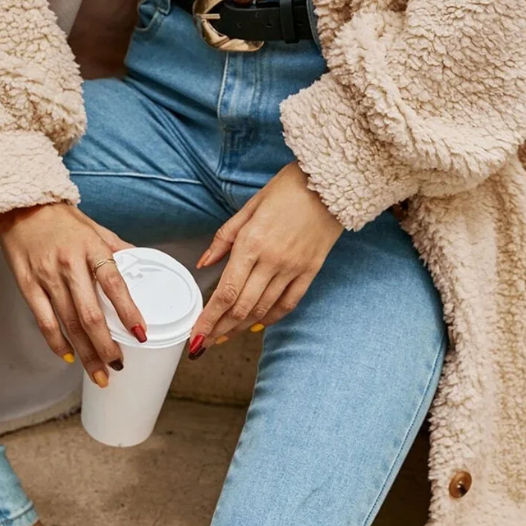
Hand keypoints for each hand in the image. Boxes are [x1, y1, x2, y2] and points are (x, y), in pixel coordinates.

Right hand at [0, 202, 147, 386]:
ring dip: (85, 353)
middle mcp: (70, 264)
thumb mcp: (95, 228)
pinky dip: (57, 343)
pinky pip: (44, 322)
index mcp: (92, 248)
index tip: (140, 334)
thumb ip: (116, 248)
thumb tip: (140, 263)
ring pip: (69, 324)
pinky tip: (70, 357)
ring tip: (99, 373)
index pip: (115, 284)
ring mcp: (47, 277)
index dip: (128, 311)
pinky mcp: (28, 286)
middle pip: (90, 314)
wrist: (20, 207)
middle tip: (118, 366)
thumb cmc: (62, 219)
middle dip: (105, 346)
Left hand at [186, 161, 342, 357]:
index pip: (226, 292)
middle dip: (220, 329)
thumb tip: (204, 263)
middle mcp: (271, 260)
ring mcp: (293, 268)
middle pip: (241, 307)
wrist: (329, 183)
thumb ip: (225, 238)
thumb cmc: (287, 189)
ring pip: (262, 310)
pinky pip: (288, 303)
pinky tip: (257, 325)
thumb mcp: (249, 206)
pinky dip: (271, 318)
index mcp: (251, 242)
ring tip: (225, 337)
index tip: (196, 335)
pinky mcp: (310, 271)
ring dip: (241, 328)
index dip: (209, 319)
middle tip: (205, 342)